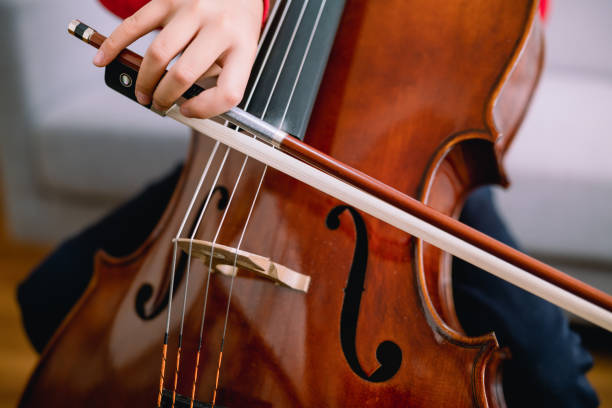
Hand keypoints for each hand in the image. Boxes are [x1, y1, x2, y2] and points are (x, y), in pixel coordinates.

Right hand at [93, 0, 262, 117]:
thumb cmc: (237, 21)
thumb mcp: (241, 51)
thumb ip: (218, 75)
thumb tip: (183, 99)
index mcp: (243, 47)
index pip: (227, 92)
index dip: (205, 110)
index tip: (189, 110)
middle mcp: (220, 27)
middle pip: (184, 75)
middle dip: (164, 98)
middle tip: (158, 104)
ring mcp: (193, 10)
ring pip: (158, 55)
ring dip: (143, 81)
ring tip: (142, 92)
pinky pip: (137, 25)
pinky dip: (115, 45)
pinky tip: (105, 59)